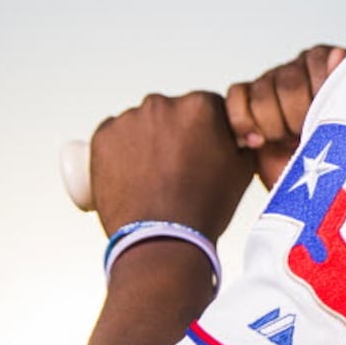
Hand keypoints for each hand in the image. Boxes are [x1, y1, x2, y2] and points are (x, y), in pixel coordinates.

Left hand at [89, 91, 254, 238]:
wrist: (161, 240)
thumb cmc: (201, 208)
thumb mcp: (242, 170)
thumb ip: (242, 141)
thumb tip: (239, 133)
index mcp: (200, 106)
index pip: (206, 106)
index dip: (206, 131)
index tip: (201, 150)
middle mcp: (162, 104)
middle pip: (171, 113)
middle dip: (175, 133)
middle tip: (178, 167)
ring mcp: (129, 120)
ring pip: (141, 124)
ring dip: (147, 141)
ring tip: (153, 176)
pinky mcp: (102, 137)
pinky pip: (113, 137)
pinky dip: (120, 151)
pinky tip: (133, 175)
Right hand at [225, 45, 345, 189]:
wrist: (313, 190)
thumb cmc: (339, 157)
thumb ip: (344, 87)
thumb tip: (338, 54)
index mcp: (328, 64)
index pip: (316, 64)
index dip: (319, 99)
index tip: (326, 121)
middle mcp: (298, 68)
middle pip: (287, 83)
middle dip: (296, 118)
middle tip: (306, 136)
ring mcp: (270, 83)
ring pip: (260, 92)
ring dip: (272, 125)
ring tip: (286, 141)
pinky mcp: (246, 102)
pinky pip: (235, 97)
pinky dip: (242, 122)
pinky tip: (257, 142)